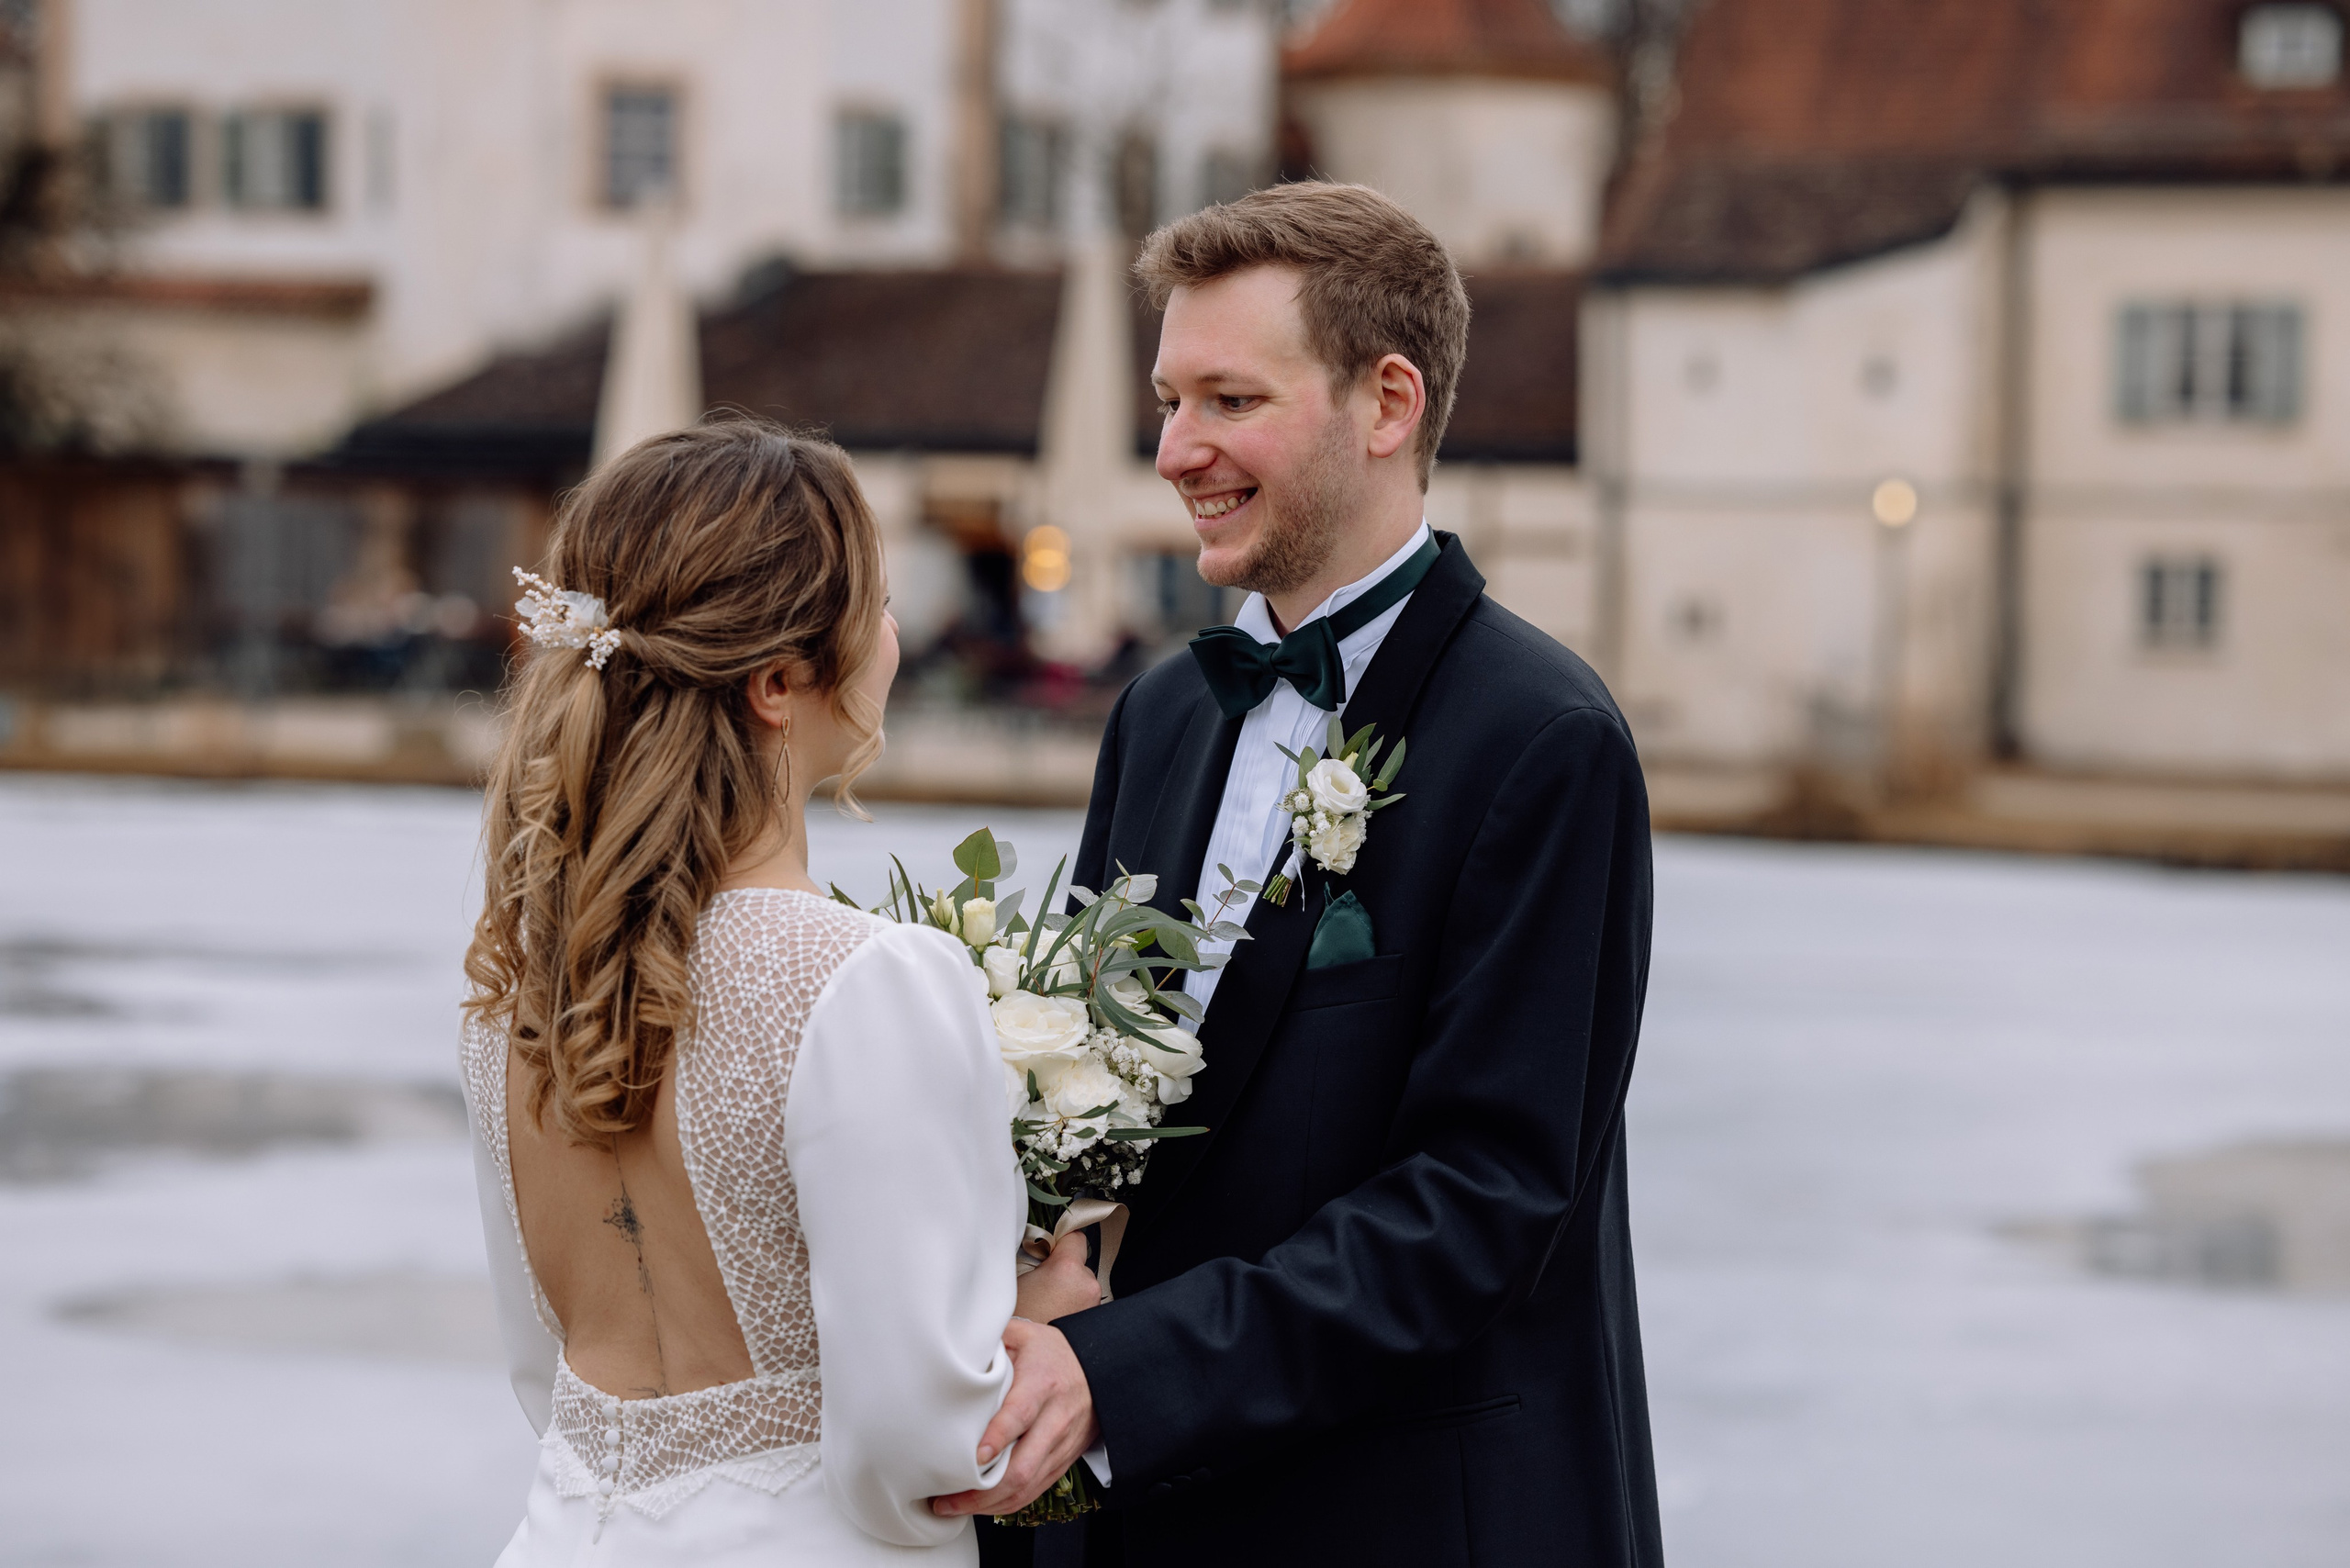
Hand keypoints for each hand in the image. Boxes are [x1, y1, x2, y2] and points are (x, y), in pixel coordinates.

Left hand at [931, 1318, 1098, 1517]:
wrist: (1101, 1369)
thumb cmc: (1053, 1352)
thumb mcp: (1024, 1336)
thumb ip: (991, 1341)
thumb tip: (952, 1345)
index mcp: (1043, 1383)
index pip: (1020, 1415)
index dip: (998, 1438)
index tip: (973, 1457)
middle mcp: (1055, 1419)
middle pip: (1023, 1466)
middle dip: (982, 1491)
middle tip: (944, 1500)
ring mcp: (1060, 1445)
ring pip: (1027, 1486)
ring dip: (988, 1505)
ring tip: (952, 1508)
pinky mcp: (1062, 1462)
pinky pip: (1034, 1492)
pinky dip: (1005, 1505)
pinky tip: (979, 1506)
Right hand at [1014, 1230, 1098, 1321]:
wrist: (1027, 1355)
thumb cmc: (1017, 1320)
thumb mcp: (1016, 1279)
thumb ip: (1033, 1258)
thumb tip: (1037, 1247)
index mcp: (1067, 1269)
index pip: (1075, 1236)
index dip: (1062, 1240)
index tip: (1051, 1246)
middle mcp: (1087, 1284)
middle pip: (1078, 1262)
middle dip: (1062, 1268)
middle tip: (1041, 1281)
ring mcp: (1093, 1303)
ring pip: (1081, 1282)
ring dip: (1067, 1287)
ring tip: (1046, 1302)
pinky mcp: (1093, 1318)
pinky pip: (1083, 1300)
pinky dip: (1071, 1303)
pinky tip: (1054, 1312)